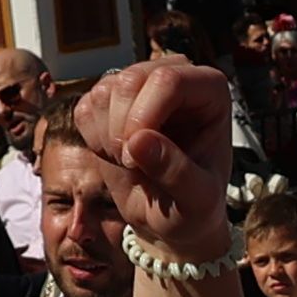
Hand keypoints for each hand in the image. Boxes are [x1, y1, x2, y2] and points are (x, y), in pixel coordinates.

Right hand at [66, 53, 232, 240]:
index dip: (144, 116)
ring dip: (107, 138)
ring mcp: (141, 85)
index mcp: (211, 91)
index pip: (168, 79)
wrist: (170, 219)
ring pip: (104, 92)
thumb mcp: (197, 201)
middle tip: (133, 166)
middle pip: (130, 80)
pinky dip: (93, 139)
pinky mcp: (111, 100)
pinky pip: (85, 107)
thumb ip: (176, 173)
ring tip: (132, 163)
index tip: (136, 159)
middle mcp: (176, 77)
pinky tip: (117, 157)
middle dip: (121, 129)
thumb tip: (138, 142)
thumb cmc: (194, 209)